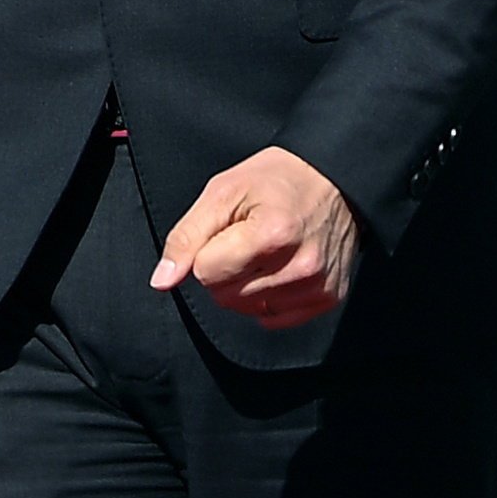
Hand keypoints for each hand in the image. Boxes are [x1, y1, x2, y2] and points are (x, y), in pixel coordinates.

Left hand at [154, 145, 360, 326]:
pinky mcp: (328, 298)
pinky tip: (276, 270)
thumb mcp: (222, 192)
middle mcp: (300, 267)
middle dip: (222, 270)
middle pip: (226, 296)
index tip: (224, 232)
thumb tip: (162, 281)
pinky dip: (267, 299)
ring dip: (244, 286)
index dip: (205, 252)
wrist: (334, 179)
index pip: (207, 272)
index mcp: (272, 234)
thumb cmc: (275, 180)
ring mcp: (318, 286)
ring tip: (262, 252)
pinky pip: (275, 318)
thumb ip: (187, 237)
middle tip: (242, 239)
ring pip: (248, 309)